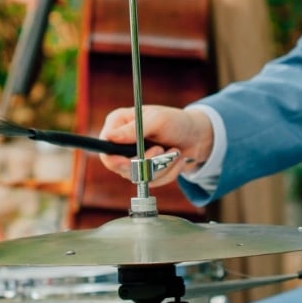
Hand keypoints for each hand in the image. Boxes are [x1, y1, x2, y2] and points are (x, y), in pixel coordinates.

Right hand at [97, 105, 213, 186]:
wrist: (196, 136)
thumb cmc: (176, 121)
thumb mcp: (157, 120)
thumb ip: (134, 129)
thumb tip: (110, 137)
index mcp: (118, 124)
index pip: (105, 147)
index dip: (114, 159)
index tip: (128, 162)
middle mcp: (121, 142)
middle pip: (121, 166)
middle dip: (146, 162)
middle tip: (162, 150)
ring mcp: (132, 158)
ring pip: (138, 176)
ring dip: (161, 167)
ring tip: (174, 152)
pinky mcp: (144, 171)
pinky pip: (151, 182)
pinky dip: (168, 173)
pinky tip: (176, 161)